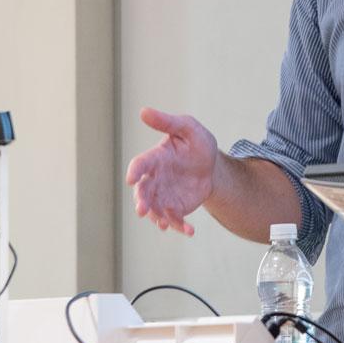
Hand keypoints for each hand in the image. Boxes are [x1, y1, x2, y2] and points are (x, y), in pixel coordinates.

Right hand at [125, 107, 218, 235]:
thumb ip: (167, 122)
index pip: (140, 165)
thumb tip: (143, 111)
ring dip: (158, 218)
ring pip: (155, 210)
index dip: (134, 171)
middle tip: (142, 210)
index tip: (131, 178)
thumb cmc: (195, 142)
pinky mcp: (176, 208)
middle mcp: (154, 180)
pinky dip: (180, 227)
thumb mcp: (187, 128)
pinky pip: (175, 220)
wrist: (212, 165)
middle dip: (141, 201)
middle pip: (143, 192)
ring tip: (164, 225)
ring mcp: (163, 196)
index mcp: (154, 159)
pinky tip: (190, 231)